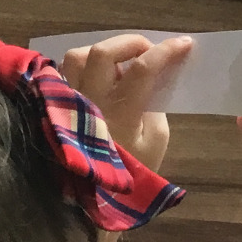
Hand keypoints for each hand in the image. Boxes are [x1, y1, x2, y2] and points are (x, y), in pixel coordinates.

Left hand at [57, 34, 193, 173]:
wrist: (88, 199)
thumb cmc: (129, 172)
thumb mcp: (155, 144)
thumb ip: (155, 110)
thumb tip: (151, 84)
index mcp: (120, 113)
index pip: (142, 69)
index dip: (166, 51)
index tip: (185, 44)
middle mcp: (90, 101)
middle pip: (102, 53)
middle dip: (132, 42)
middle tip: (149, 48)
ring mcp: (70, 102)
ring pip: (77, 56)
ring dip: (103, 50)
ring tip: (121, 60)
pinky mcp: (56, 105)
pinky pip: (65, 72)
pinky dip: (85, 65)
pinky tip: (99, 75)